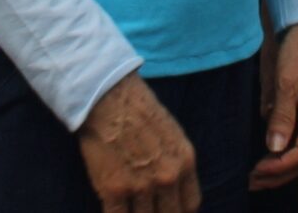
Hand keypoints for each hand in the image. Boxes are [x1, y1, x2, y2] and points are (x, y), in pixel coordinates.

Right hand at [79, 73, 198, 212]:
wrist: (107, 96)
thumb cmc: (138, 110)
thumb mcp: (172, 134)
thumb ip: (176, 163)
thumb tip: (173, 187)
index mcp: (185, 162)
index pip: (190, 206)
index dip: (178, 212)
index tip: (167, 210)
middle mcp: (167, 177)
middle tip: (147, 208)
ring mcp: (141, 186)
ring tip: (130, 207)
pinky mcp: (114, 189)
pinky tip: (114, 208)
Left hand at [250, 21, 297, 190]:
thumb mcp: (287, 80)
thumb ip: (281, 115)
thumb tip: (275, 147)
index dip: (278, 167)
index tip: (255, 172)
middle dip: (279, 174)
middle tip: (251, 181)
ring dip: (281, 167)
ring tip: (257, 175)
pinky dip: (284, 152)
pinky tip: (268, 156)